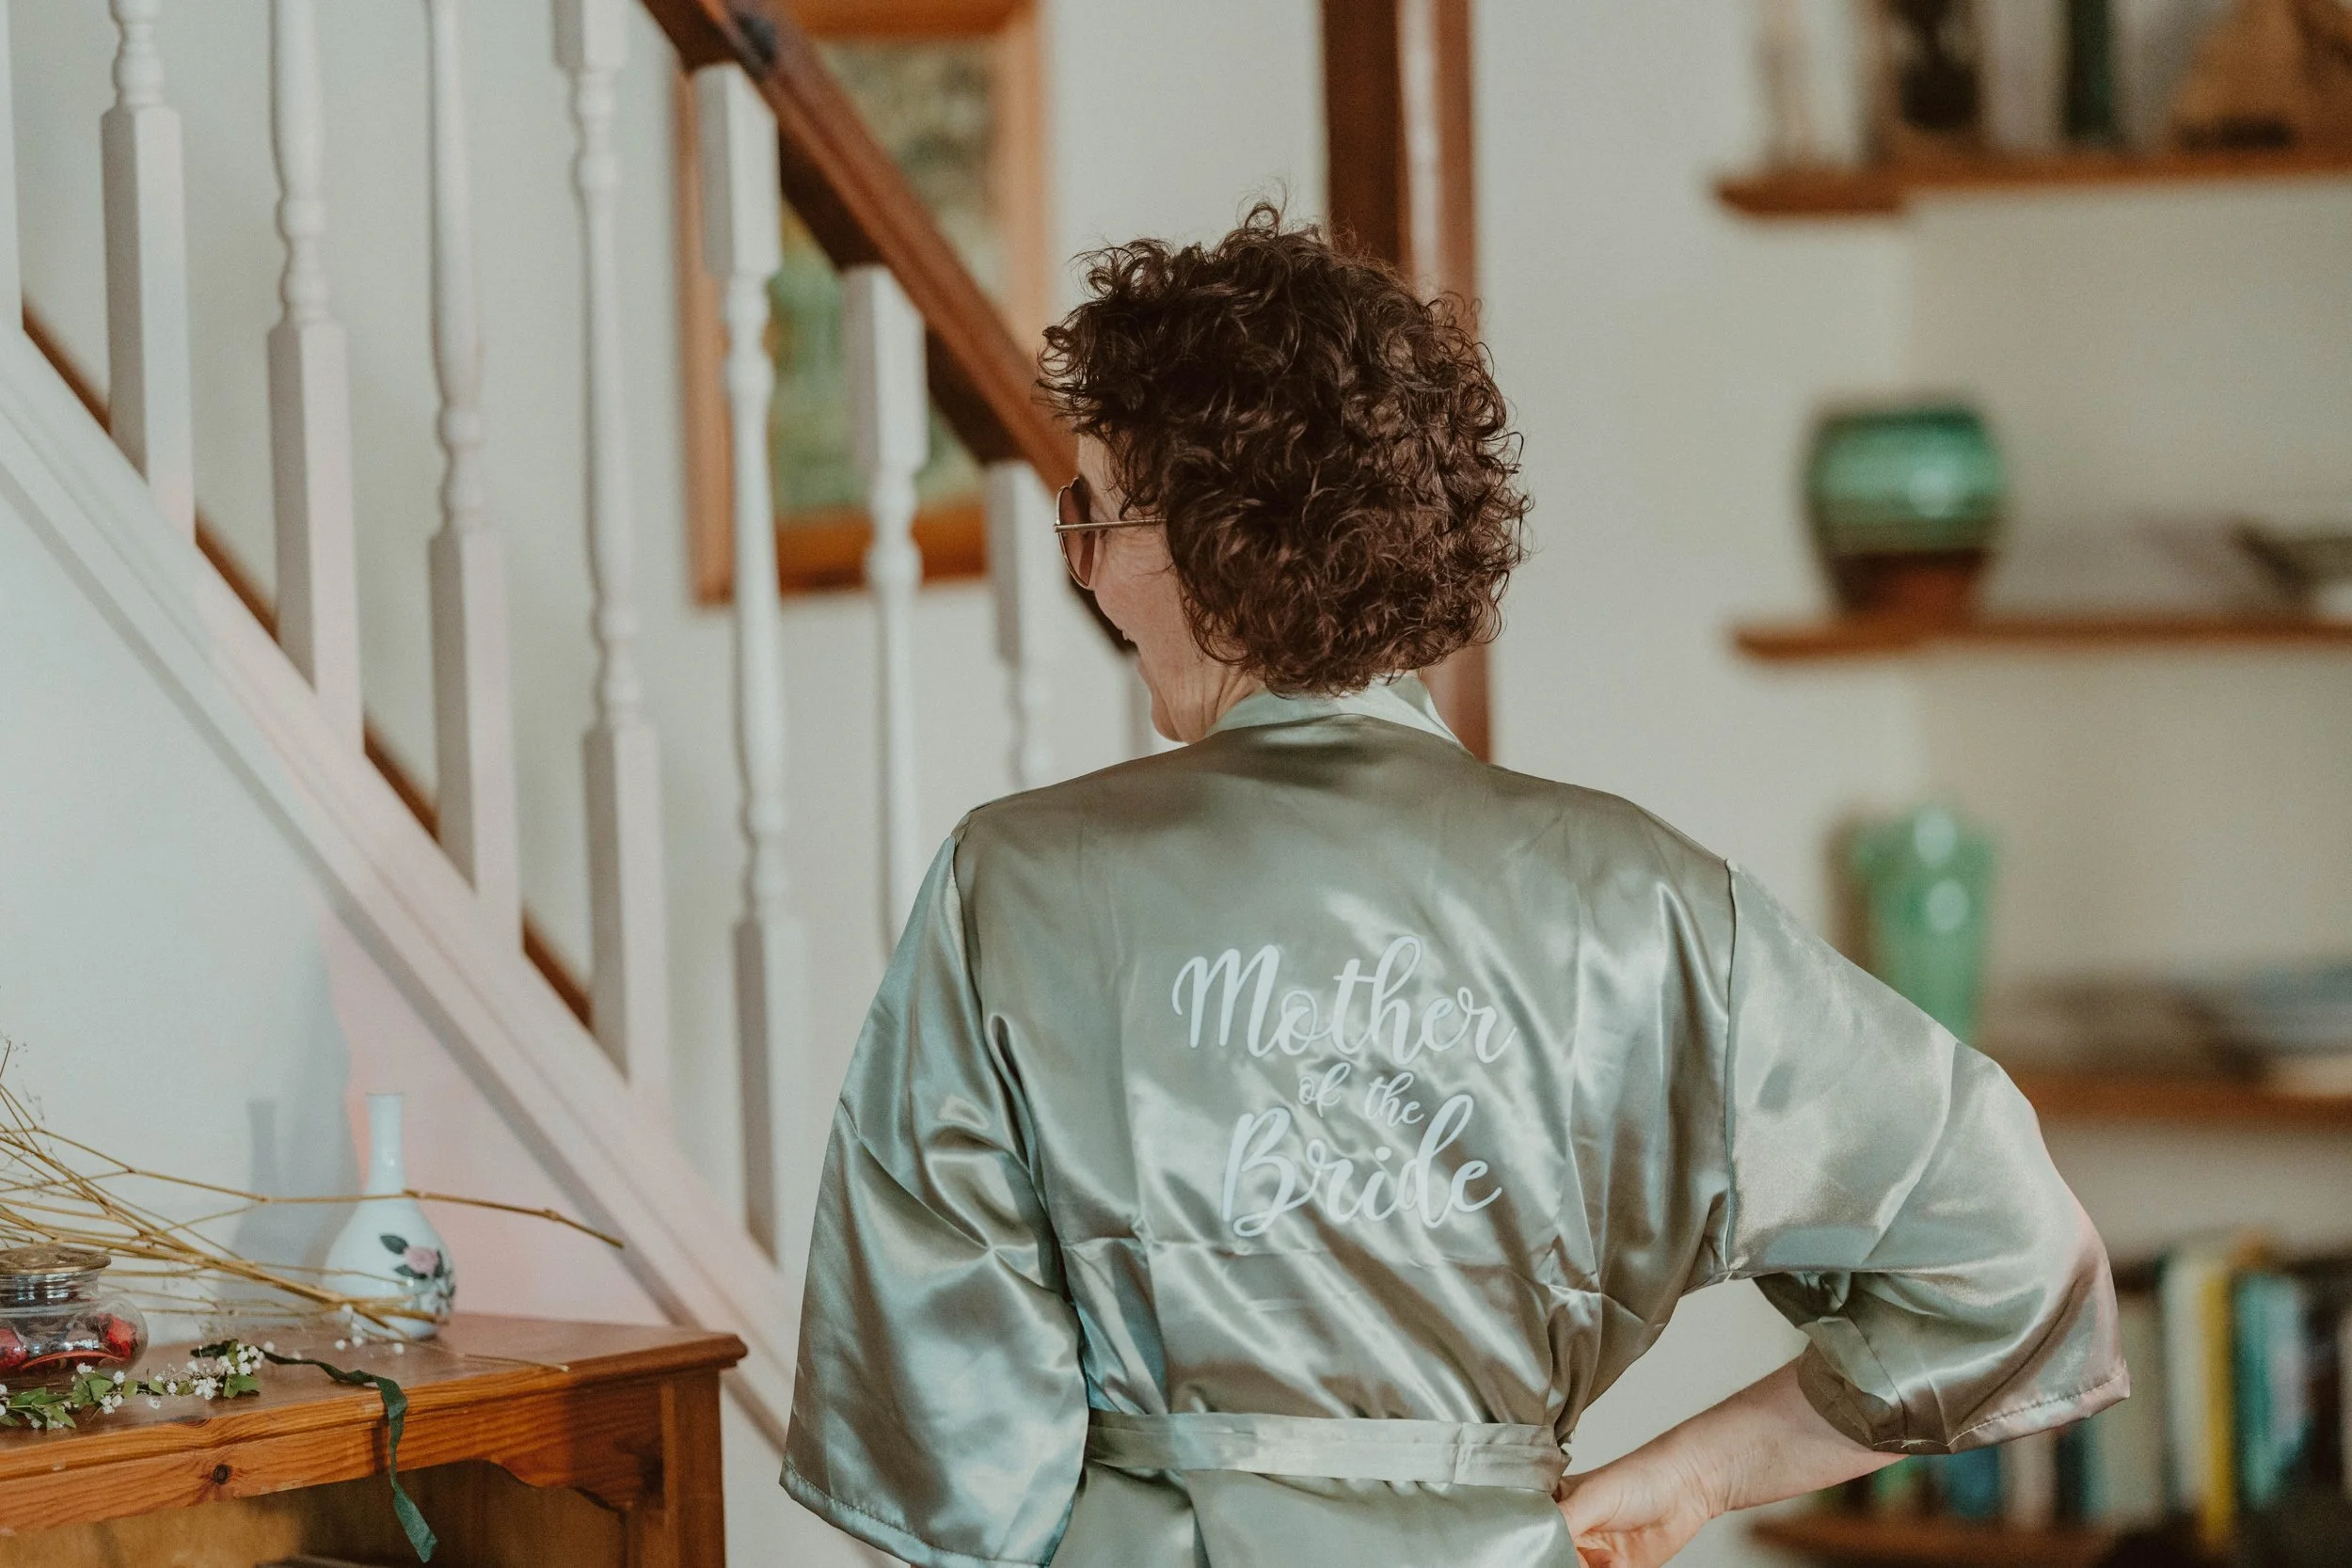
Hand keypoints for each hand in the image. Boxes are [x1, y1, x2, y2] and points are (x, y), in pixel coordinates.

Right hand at [1556, 1447, 1716, 1567]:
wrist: (1685, 1492)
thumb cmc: (1640, 1478)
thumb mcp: (1593, 1497)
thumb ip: (1565, 1521)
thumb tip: (1541, 1540)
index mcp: (1556, 1505)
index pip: (1536, 1533)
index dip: (1544, 1545)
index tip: (1560, 1548)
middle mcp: (1571, 1530)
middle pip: (1554, 1556)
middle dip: (1571, 1562)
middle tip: (1586, 1559)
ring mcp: (1591, 1552)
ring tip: (1612, 1560)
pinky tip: (1620, 1564)